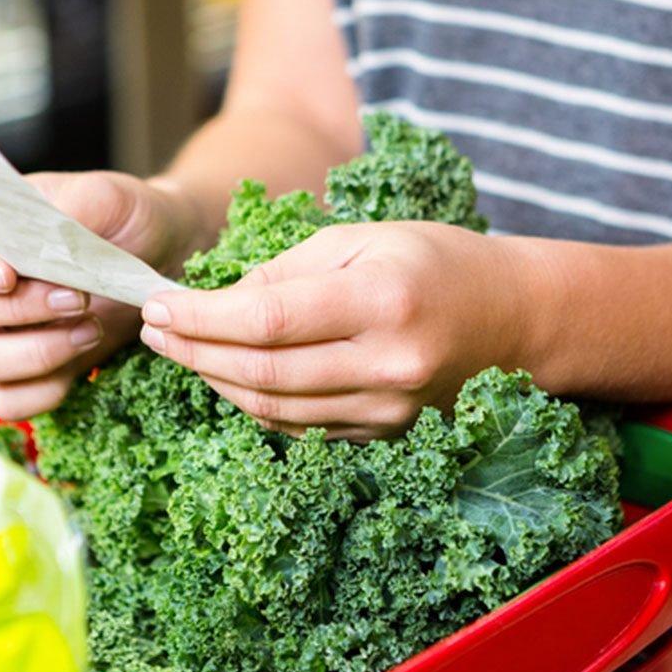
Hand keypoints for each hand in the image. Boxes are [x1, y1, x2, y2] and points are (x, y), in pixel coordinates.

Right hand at [0, 170, 200, 420]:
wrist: (168, 255)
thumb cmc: (127, 216)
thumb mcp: (107, 196)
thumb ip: (71, 212)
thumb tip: (44, 243)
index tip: (6, 276)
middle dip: (19, 310)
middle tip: (79, 297)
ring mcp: (0, 333)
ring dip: (33, 353)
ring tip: (91, 327)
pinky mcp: (32, 372)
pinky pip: (9, 402)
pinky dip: (44, 390)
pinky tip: (86, 359)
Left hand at [137, 222, 538, 439]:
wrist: (516, 321)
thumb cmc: (439, 262)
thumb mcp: (364, 238)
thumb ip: (288, 269)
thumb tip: (220, 301)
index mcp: (381, 301)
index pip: (265, 321)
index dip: (200, 318)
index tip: (158, 306)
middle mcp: (386, 364)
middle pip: (260, 372)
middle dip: (193, 352)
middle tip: (155, 332)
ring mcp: (388, 409)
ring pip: (273, 409)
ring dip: (216, 381)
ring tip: (183, 351)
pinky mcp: (385, 433)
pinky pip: (301, 427)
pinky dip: (255, 403)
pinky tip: (229, 375)